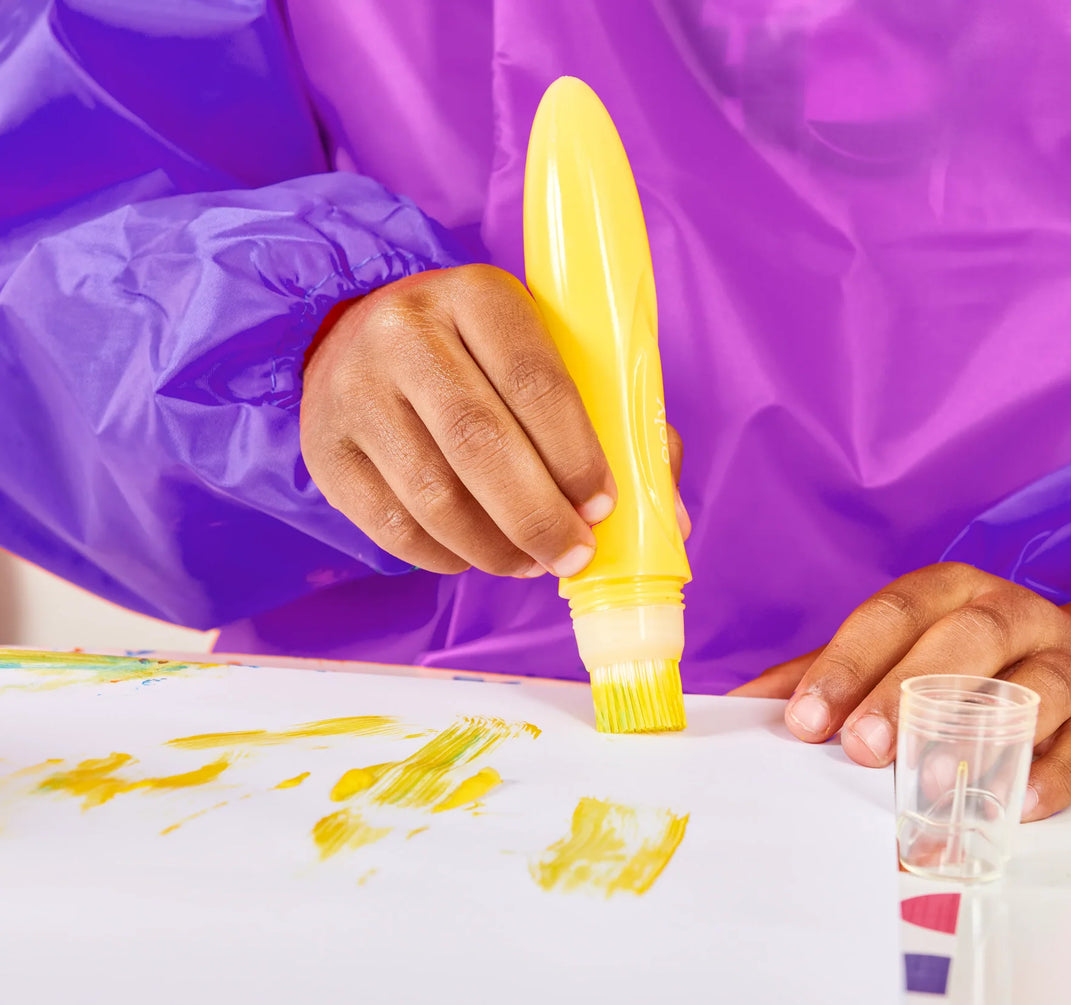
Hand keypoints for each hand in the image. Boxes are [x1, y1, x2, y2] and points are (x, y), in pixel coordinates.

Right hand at [302, 264, 687, 577]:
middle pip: (479, 442)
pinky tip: (479, 554)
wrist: (359, 338)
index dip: (575, 454)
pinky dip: (447, 557)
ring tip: (532, 563)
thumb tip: (664, 516)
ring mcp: (355, 391)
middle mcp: (404, 332)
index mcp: (477, 295)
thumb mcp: (544, 354)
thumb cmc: (480, 358)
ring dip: (495, 547)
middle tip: (574, 555)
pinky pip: (392, 527)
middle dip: (539, 516)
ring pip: (434, 495)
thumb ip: (613, 424)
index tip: (602, 505)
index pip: (534, 379)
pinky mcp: (326, 449)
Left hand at [732, 564, 1070, 819]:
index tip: (803, 721)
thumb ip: (826, 673)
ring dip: (976, 736)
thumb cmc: (970, 667)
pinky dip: (1051, 775)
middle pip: (959, 644)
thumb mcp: (899, 653)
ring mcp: (1068, 661)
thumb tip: (742, 705)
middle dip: (905, 696)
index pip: (891, 616)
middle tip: (862, 750)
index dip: (846, 665)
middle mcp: (1009, 614)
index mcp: (948, 593)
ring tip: (929, 784)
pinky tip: (1014, 804)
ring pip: (1028, 688)